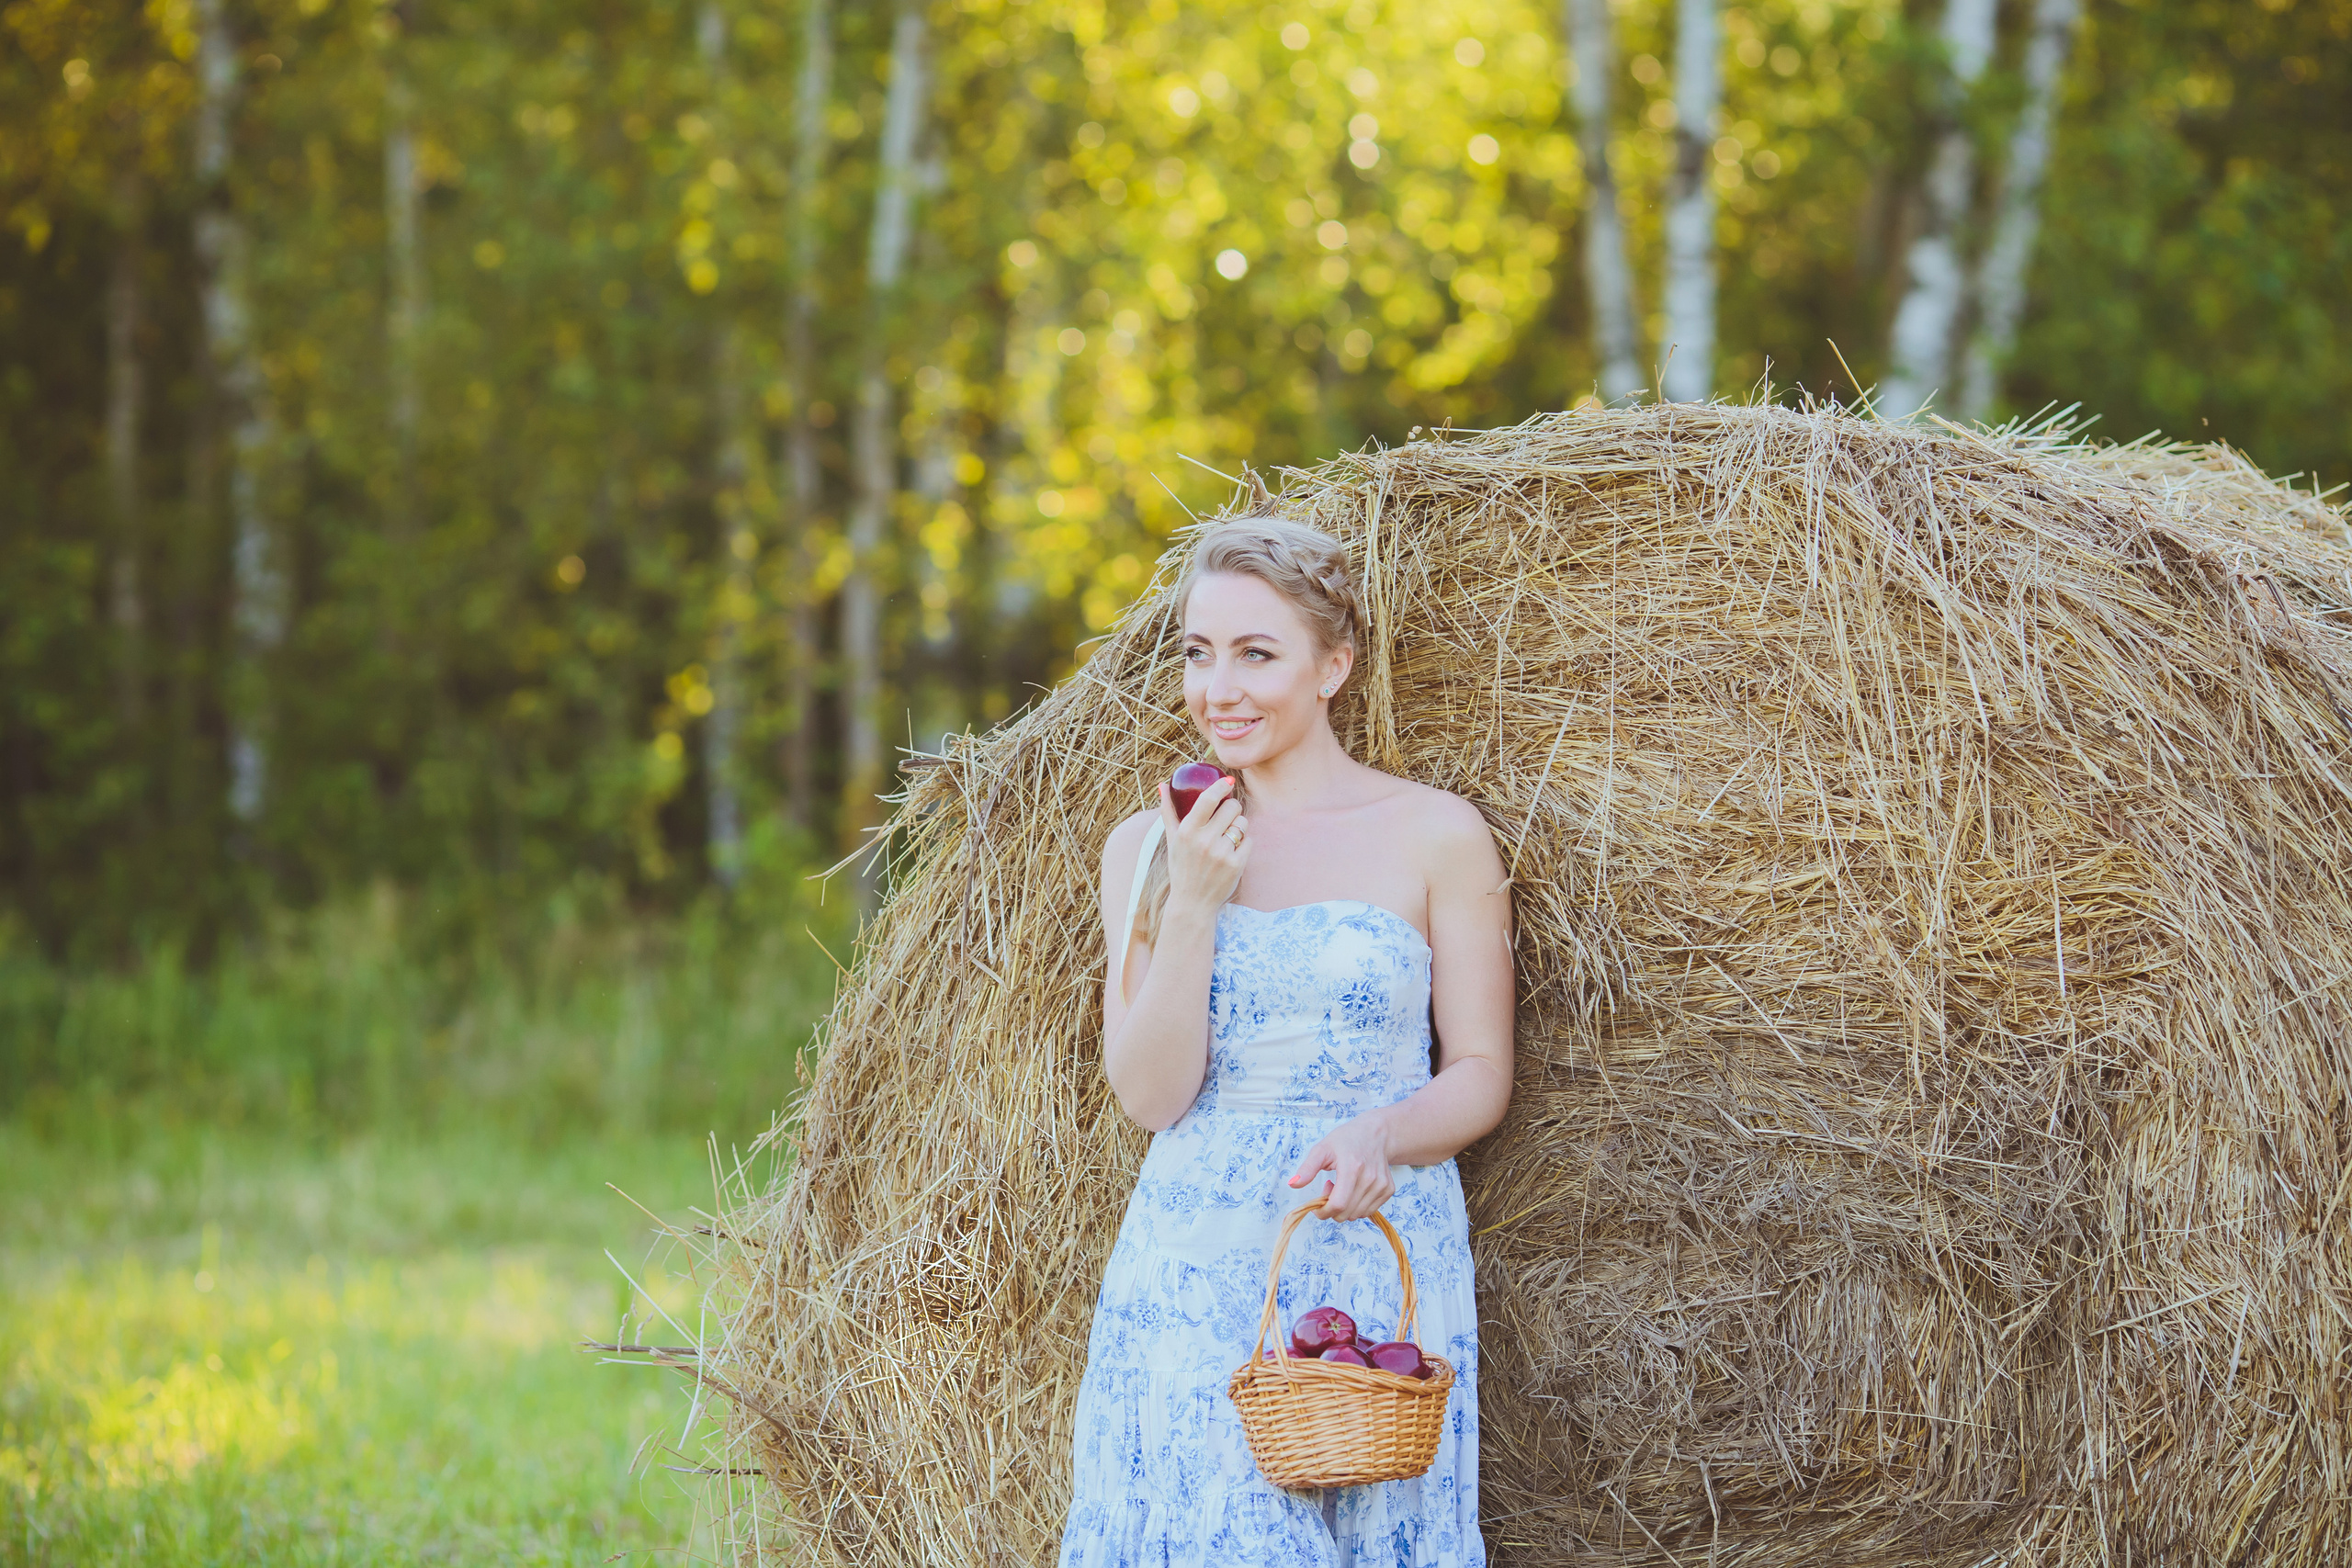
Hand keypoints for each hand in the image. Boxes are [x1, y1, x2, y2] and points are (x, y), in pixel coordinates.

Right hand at [1158, 774, 1247, 918]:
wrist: (1192, 903)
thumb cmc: (1181, 868)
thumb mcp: (1171, 840)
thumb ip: (1168, 811)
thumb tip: (1163, 785)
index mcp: (1187, 831)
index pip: (1208, 799)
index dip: (1221, 786)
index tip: (1228, 781)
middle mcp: (1204, 841)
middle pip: (1232, 807)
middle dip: (1232, 809)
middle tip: (1227, 818)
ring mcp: (1221, 853)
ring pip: (1243, 823)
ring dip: (1239, 827)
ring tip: (1227, 838)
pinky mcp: (1236, 864)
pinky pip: (1249, 841)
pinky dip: (1244, 845)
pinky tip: (1232, 854)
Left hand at [1288, 1113, 1396, 1222]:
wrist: (1376, 1134)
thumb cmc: (1347, 1139)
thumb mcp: (1322, 1149)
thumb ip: (1307, 1168)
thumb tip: (1293, 1184)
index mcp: (1352, 1168)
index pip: (1338, 1204)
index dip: (1324, 1212)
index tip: (1317, 1207)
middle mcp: (1370, 1179)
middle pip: (1347, 1213)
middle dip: (1332, 1209)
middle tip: (1330, 1189)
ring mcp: (1381, 1185)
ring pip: (1357, 1215)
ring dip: (1345, 1208)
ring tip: (1343, 1187)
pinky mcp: (1388, 1190)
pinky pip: (1368, 1211)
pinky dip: (1357, 1206)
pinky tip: (1354, 1189)